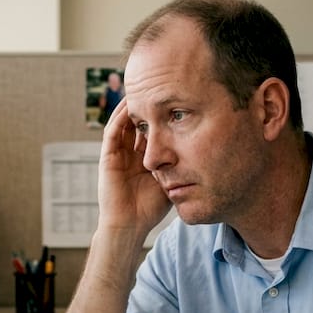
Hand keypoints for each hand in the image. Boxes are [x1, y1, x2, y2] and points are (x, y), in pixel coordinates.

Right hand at [97, 98, 169, 236]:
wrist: (129, 226)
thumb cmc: (150, 209)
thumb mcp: (171, 180)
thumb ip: (180, 164)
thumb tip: (205, 150)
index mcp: (143, 157)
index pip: (152, 129)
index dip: (161, 114)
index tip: (175, 99)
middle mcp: (129, 152)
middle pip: (137, 122)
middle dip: (147, 104)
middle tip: (159, 86)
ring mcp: (117, 154)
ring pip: (123, 122)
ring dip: (132, 105)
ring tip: (142, 88)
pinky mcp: (107, 157)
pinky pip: (112, 131)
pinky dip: (120, 116)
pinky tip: (130, 103)